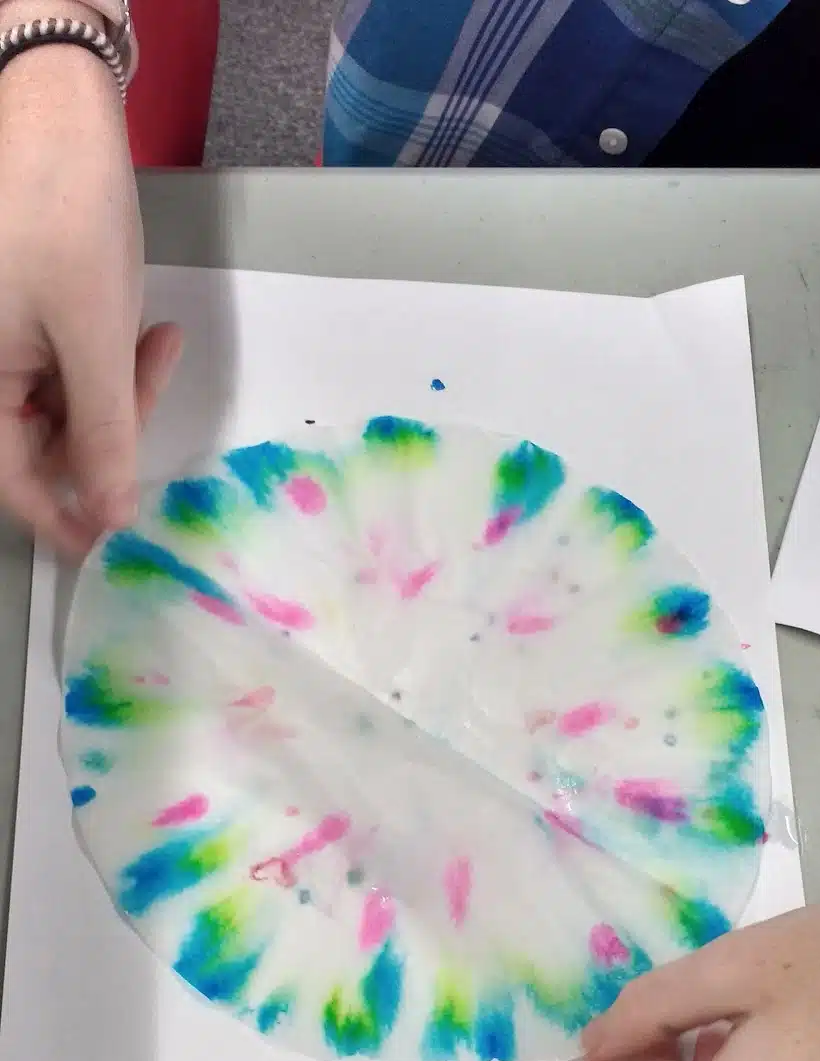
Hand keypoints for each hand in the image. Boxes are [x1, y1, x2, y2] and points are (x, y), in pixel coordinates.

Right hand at [0, 7, 180, 554]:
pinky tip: (147, 334)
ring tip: (154, 345)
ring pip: (65, 411)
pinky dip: (111, 365)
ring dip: (119, 397)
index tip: (117, 542)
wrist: (56, 110)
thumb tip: (110, 514)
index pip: (15, 482)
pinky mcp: (26, 322)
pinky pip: (69, 371)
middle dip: (109, 436)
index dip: (67, 517)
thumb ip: (103, 434)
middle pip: (44, 447)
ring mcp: (3, 346)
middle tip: (152, 395)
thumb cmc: (62, 215)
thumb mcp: (94, 338)